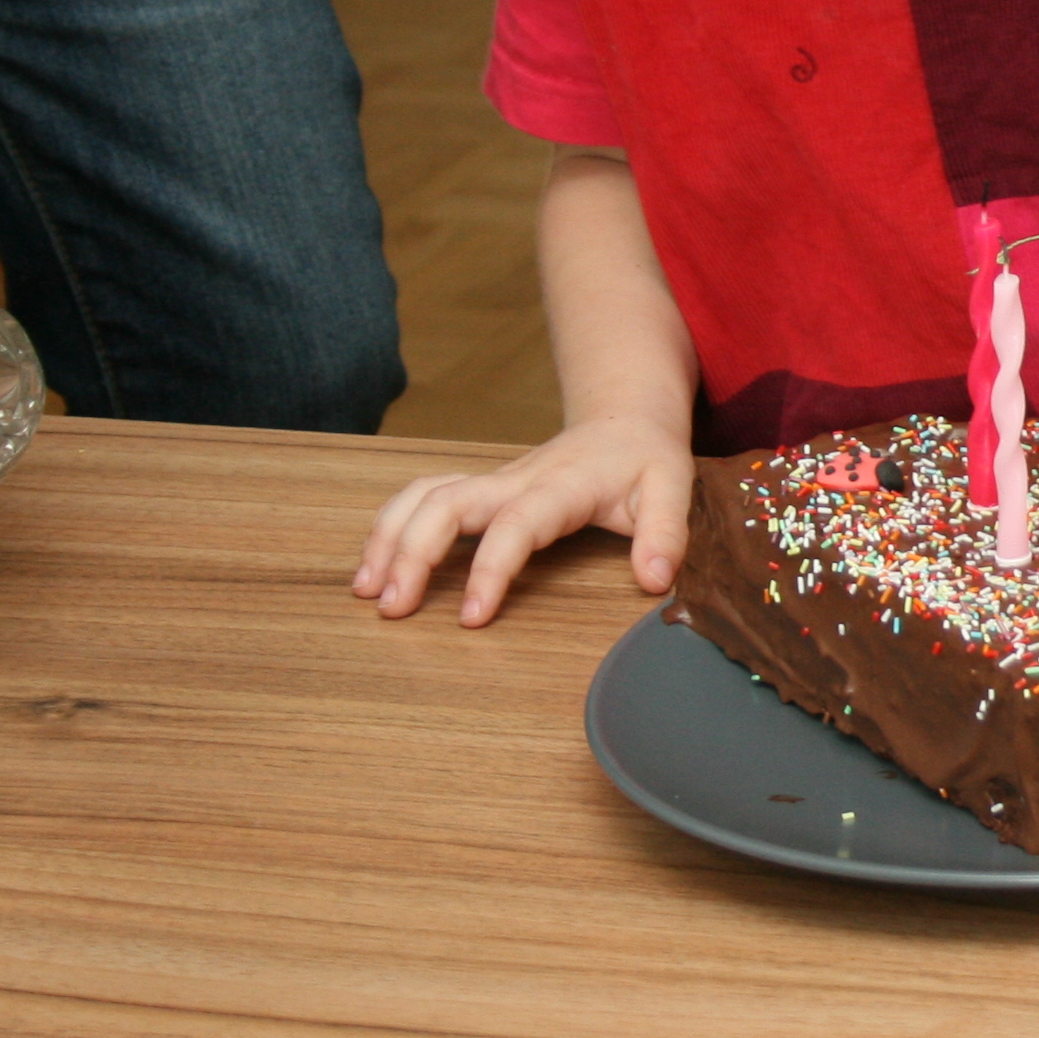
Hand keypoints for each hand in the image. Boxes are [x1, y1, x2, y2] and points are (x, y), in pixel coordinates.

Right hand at [352, 415, 696, 626]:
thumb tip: (656, 580)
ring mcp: (492, 483)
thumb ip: (666, 533)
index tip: (471, 618)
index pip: (515, 525)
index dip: (489, 569)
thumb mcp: (671, 489)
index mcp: (561, 486)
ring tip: (367, 590)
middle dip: (413, 553)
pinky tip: (375, 564)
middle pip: (446, 504)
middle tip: (394, 610)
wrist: (624, 420)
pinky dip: (391, 525)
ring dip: (389, 537)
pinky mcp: (480, 489)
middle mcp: (515, 480)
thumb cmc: (643, 459)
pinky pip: (422, 497)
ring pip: (423, 496)